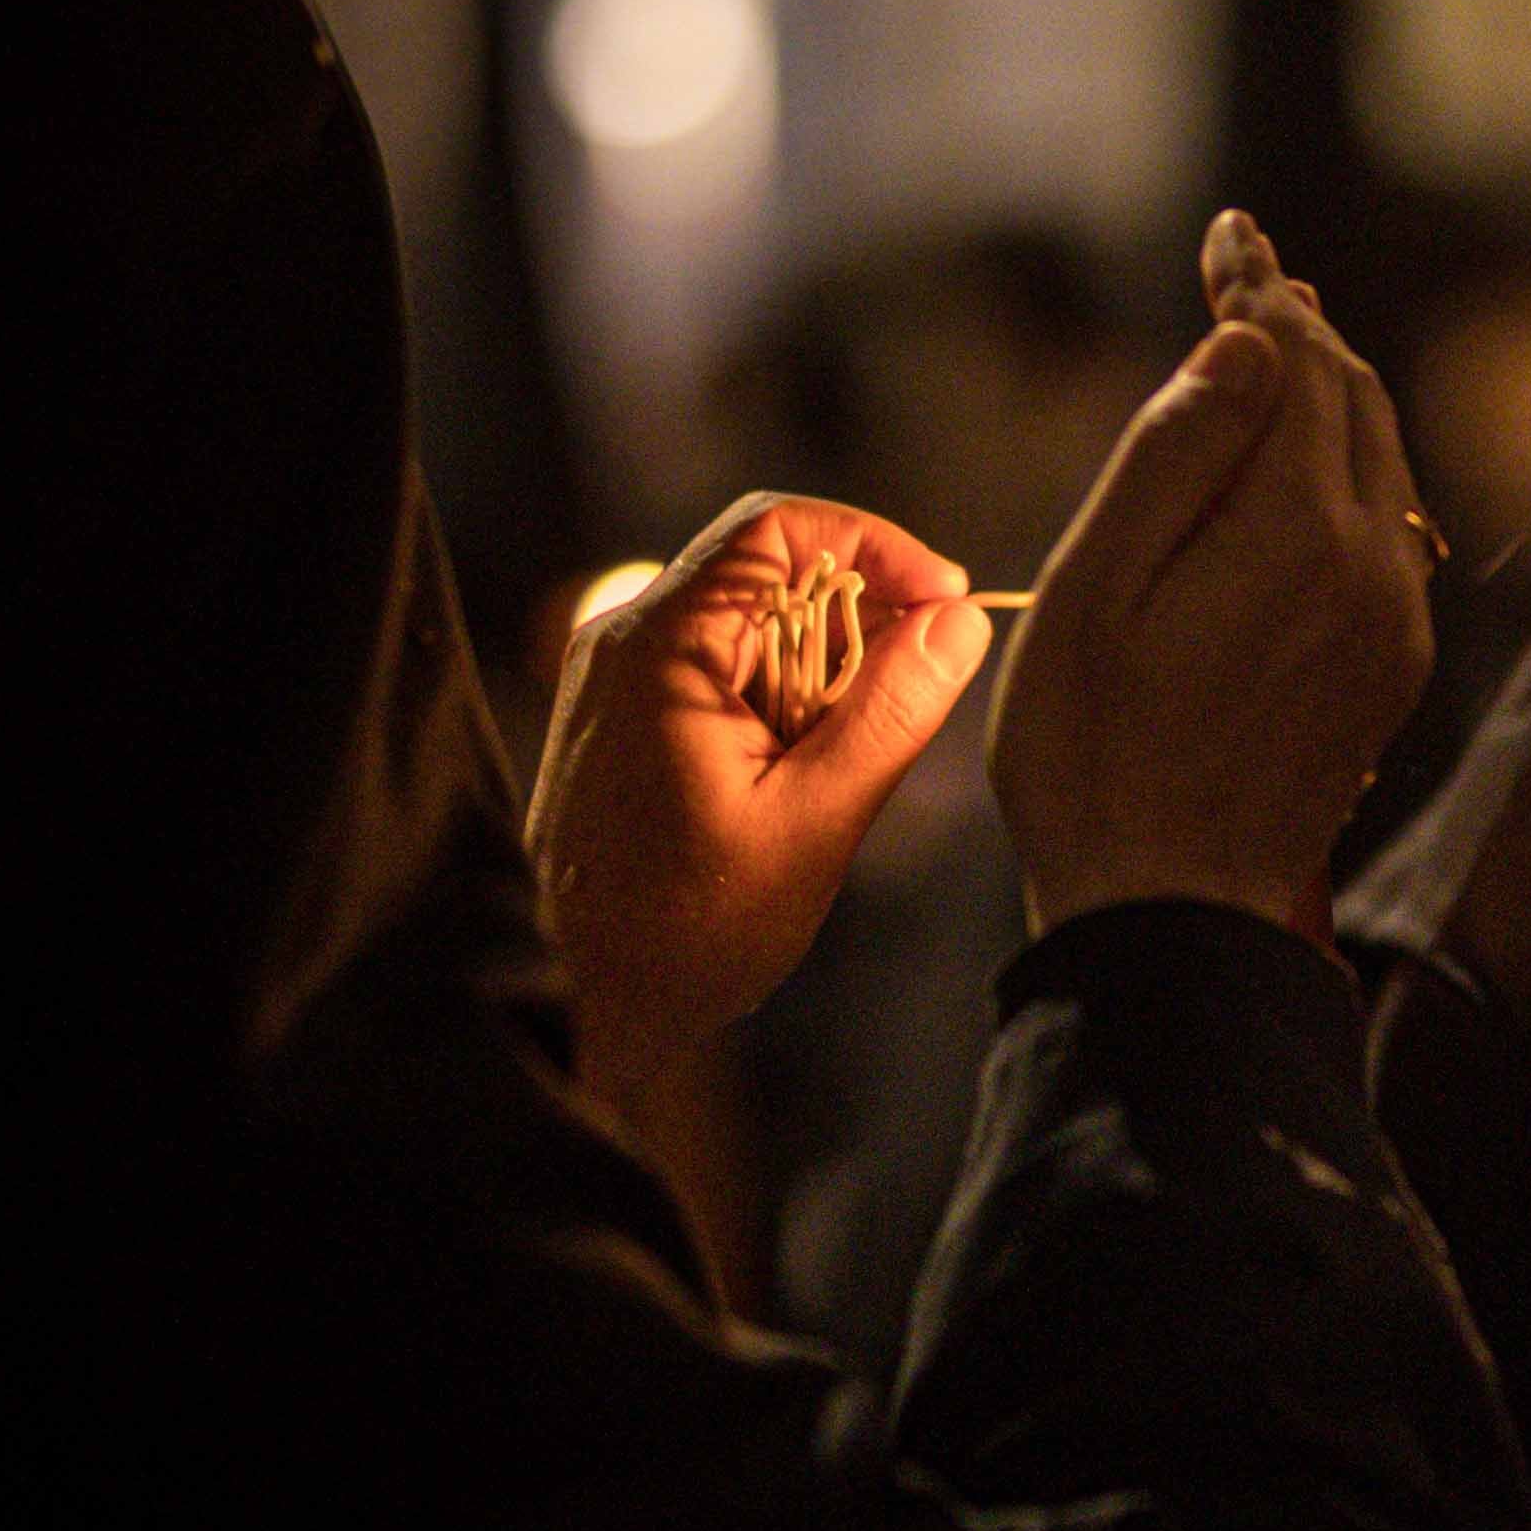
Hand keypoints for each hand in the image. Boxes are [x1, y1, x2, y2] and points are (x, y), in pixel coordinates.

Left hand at [528, 494, 995, 1129]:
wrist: (573, 1003)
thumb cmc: (685, 930)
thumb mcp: (814, 822)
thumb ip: (890, 713)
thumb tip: (957, 621)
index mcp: (662, 646)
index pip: (779, 528)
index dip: (876, 546)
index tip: (942, 605)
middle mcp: (625, 640)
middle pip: (768, 570)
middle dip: (858, 620)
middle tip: (911, 695)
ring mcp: (615, 678)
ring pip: (749, 624)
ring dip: (820, 671)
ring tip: (844, 761)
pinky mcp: (620, 717)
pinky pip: (719, 671)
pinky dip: (778, 702)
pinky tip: (796, 779)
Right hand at [990, 212, 1436, 943]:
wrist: (1176, 916)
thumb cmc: (1095, 757)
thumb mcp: (1093, 594)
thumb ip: (1173, 455)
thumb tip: (1247, 343)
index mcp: (1295, 533)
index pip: (1295, 361)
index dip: (1259, 288)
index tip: (1229, 232)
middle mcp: (1370, 565)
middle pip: (1351, 398)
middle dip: (1298, 326)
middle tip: (1250, 266)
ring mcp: (1392, 620)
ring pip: (1378, 460)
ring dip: (1328, 392)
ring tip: (1277, 342)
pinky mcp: (1390, 666)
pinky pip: (1382, 528)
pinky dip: (1344, 466)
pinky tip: (1299, 464)